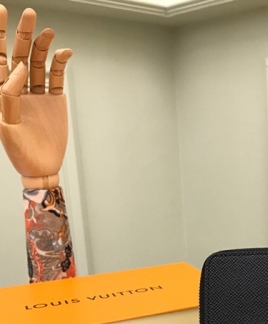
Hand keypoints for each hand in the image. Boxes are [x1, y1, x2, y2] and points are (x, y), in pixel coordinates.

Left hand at [0, 6, 71, 189]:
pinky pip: (57, 77)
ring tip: (49, 32)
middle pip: (19, 54)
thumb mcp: (6, 125)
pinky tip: (65, 53)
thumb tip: (19, 68)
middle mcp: (18, 88)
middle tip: (29, 14)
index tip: (0, 12)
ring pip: (39, 63)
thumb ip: (9, 95)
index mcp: (1, 92)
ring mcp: (37, 93)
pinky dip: (60, 64)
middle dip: (22, 34)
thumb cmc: (19, 151)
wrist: (42, 167)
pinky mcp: (55, 100)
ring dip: (43, 46)